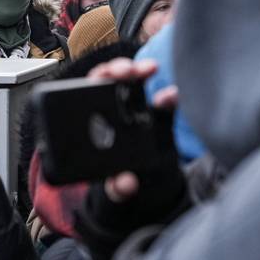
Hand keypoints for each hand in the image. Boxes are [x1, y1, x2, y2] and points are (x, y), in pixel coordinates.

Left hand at [85, 58, 175, 202]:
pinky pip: (163, 101)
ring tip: (149, 69)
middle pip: (109, 79)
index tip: (104, 76)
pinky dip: (167, 96)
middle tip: (128, 70)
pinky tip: (172, 94)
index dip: (95, 79)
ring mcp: (135, 110)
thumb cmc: (120, 182)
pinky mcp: (158, 117)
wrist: (146, 191)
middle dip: (117, 68)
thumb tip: (127, 183)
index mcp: (93, 121)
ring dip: (139, 71)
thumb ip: (117, 188)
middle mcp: (112, 110)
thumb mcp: (116, 188)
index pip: (88, 91)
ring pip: (133, 82)